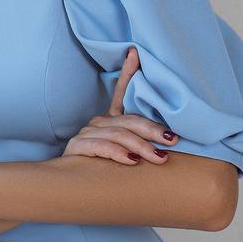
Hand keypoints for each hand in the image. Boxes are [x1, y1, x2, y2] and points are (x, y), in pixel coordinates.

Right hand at [61, 46, 178, 165]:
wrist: (70, 188)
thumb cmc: (104, 171)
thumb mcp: (127, 154)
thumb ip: (143, 145)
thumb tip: (173, 140)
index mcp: (110, 120)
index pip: (120, 92)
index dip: (128, 72)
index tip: (135, 53)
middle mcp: (98, 123)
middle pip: (128, 120)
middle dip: (153, 129)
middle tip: (172, 140)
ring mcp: (86, 134)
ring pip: (118, 134)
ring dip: (141, 146)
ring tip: (159, 157)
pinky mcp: (77, 147)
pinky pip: (101, 146)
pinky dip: (118, 153)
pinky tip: (132, 162)